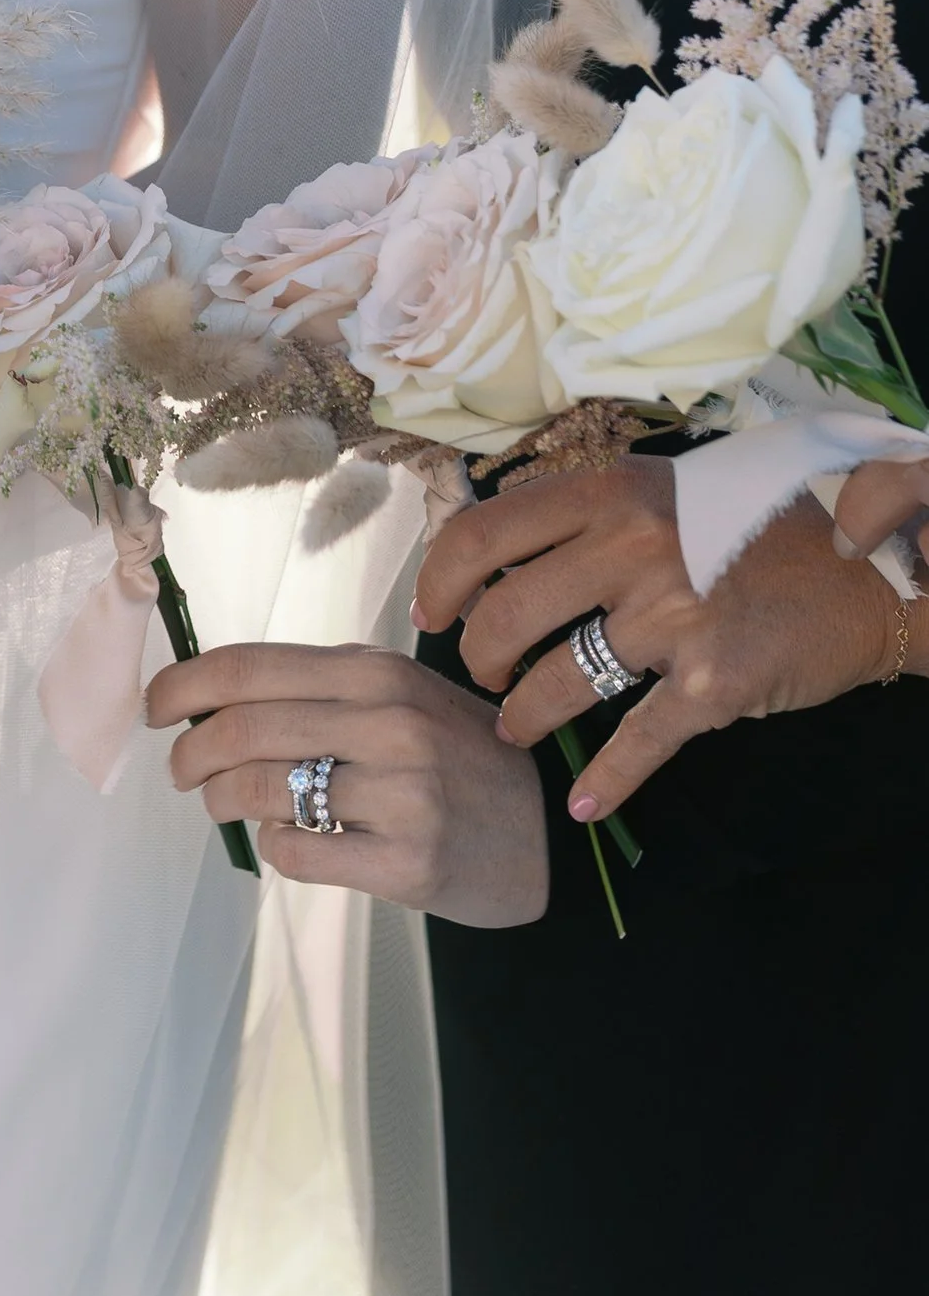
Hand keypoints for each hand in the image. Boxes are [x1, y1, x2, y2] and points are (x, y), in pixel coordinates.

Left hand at [145, 639, 549, 925]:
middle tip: (182, 772)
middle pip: (241, 728)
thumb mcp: (399, 697)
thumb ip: (317, 690)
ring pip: (259, 790)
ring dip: (219, 799)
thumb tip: (207, 698)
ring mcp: (402, 794)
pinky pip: (297, 850)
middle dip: (189, 754)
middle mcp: (389, 722)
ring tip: (222, 804)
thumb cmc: (455, 758)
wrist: (546, 837)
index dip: (181, 686)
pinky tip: (287, 839)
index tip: (152, 707)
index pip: (248, 666)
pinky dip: (272, 844)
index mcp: (376, 671)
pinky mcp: (407, 862)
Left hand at [412, 456, 906, 828]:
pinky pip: (634, 745)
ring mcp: (673, 618)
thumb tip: (489, 549)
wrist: (865, 577)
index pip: (485, 533)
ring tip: (518, 726)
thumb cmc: (752, 532)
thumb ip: (584, 512)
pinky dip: (604, 784)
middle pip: (505, 616)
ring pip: (555, 685)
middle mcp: (634, 548)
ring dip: (523, 718)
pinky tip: (583, 804)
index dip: (440, 580)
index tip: (431, 612)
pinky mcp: (711, 684)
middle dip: (480, 658)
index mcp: (611, 493)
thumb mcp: (663, 491)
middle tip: (486, 673)